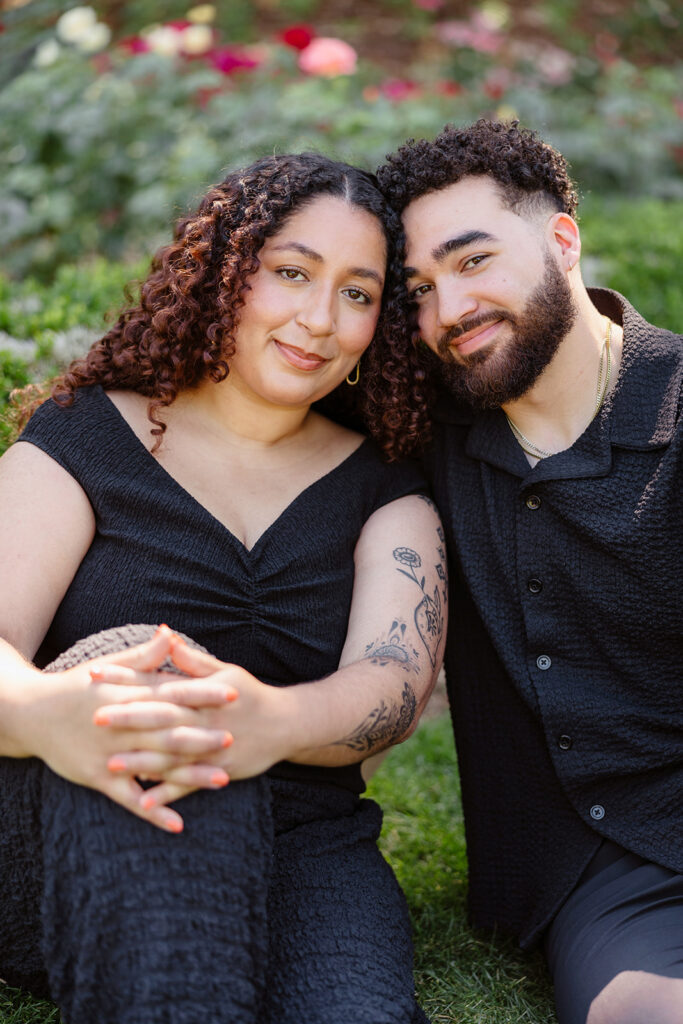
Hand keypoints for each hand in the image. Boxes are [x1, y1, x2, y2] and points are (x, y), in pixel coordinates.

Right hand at [15, 628, 232, 832]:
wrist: (31, 714)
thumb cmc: (75, 687)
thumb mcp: (109, 668)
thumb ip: (144, 656)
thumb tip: (172, 634)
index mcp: (129, 696)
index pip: (173, 694)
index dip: (204, 694)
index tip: (233, 693)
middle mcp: (123, 726)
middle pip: (169, 732)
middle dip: (202, 736)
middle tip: (233, 738)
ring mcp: (111, 754)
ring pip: (156, 767)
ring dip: (190, 775)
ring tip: (223, 780)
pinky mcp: (98, 778)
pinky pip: (130, 799)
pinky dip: (153, 811)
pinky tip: (178, 823)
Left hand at [95, 638, 294, 811]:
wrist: (287, 724)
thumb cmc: (251, 694)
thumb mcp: (225, 671)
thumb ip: (192, 659)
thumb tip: (165, 634)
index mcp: (201, 691)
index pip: (158, 681)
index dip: (127, 678)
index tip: (97, 675)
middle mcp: (205, 718)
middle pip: (162, 717)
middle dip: (129, 718)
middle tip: (96, 718)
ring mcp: (212, 746)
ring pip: (173, 754)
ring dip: (142, 761)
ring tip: (112, 764)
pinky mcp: (219, 770)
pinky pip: (190, 783)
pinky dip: (168, 792)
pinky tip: (144, 797)